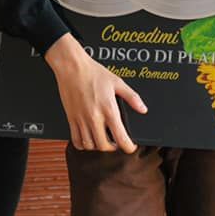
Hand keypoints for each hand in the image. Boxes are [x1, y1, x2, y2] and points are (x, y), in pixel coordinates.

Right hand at [44, 34, 146, 152]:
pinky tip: (89, 139)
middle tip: (117, 143)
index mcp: (109, 109)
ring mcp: (81, 120)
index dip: (128, 147)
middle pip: (104, 146)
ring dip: (98, 146)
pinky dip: (83, 144)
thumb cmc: (94, 73)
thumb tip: (143, 109)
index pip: (121, 138)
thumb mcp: (117, 82)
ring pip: (90, 145)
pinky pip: (76, 140)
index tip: (131, 147)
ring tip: (103, 140)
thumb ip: (132, 97)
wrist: (72, 67)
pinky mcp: (71, 119)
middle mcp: (94, 117)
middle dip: (113, 148)